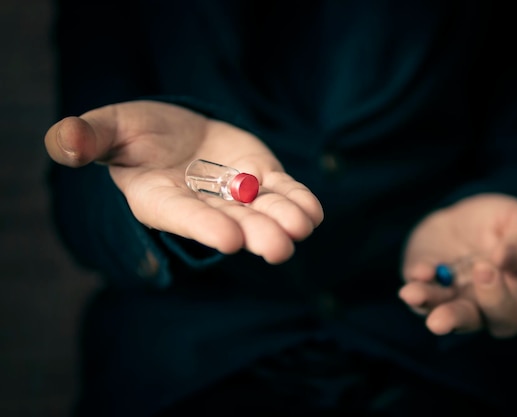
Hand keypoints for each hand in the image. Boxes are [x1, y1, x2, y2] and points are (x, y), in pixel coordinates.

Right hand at [44, 100, 323, 263]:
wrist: (176, 130)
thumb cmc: (136, 133)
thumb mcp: (110, 129)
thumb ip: (91, 137)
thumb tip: (62, 140)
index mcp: (162, 199)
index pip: (184, 216)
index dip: (205, 226)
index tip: (229, 239)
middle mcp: (203, 205)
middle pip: (232, 223)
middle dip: (256, 234)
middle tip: (278, 247)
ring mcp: (237, 194)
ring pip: (264, 211)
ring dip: (285, 220)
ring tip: (302, 226)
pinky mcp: (262, 177)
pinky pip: (282, 193)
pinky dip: (297, 201)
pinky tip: (311, 211)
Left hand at [398, 194, 516, 337]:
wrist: (468, 214)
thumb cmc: (504, 224)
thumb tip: (503, 258)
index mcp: (510, 298)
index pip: (506, 314)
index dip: (495, 298)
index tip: (485, 267)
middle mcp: (475, 304)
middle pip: (466, 321)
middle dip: (452, 319)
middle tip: (438, 320)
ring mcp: (445, 294)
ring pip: (433, 308)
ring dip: (424, 301)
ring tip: (412, 294)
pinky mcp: (420, 279)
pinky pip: (415, 286)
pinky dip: (415, 280)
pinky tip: (420, 269)